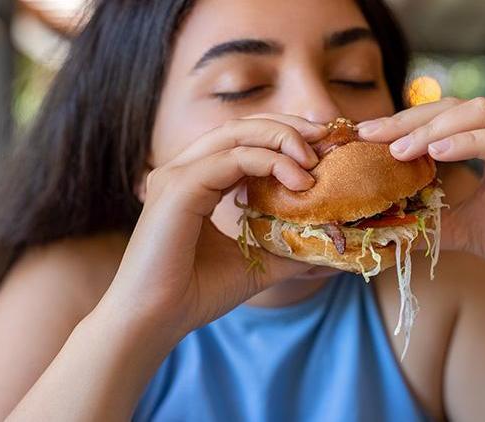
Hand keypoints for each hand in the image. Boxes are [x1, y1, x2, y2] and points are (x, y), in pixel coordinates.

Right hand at [100, 114, 327, 333]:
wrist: (154, 321)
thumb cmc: (196, 294)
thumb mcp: (256, 263)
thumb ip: (287, 248)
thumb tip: (329, 245)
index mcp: (196, 181)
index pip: (242, 141)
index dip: (283, 136)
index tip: (321, 147)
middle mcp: (184, 170)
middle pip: (241, 127)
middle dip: (288, 126)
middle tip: (326, 137)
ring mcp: (177, 176)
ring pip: (236, 134)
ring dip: (282, 139)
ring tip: (314, 160)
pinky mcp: (178, 188)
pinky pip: (232, 159)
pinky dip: (270, 162)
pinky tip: (298, 180)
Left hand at [357, 97, 484, 292]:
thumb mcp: (462, 226)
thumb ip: (430, 218)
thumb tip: (385, 226)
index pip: (442, 117)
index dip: (403, 122)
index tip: (364, 134)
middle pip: (455, 107)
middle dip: (410, 120)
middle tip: (372, 136)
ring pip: (480, 115)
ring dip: (435, 130)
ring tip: (400, 150)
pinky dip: (470, 142)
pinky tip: (437, 154)